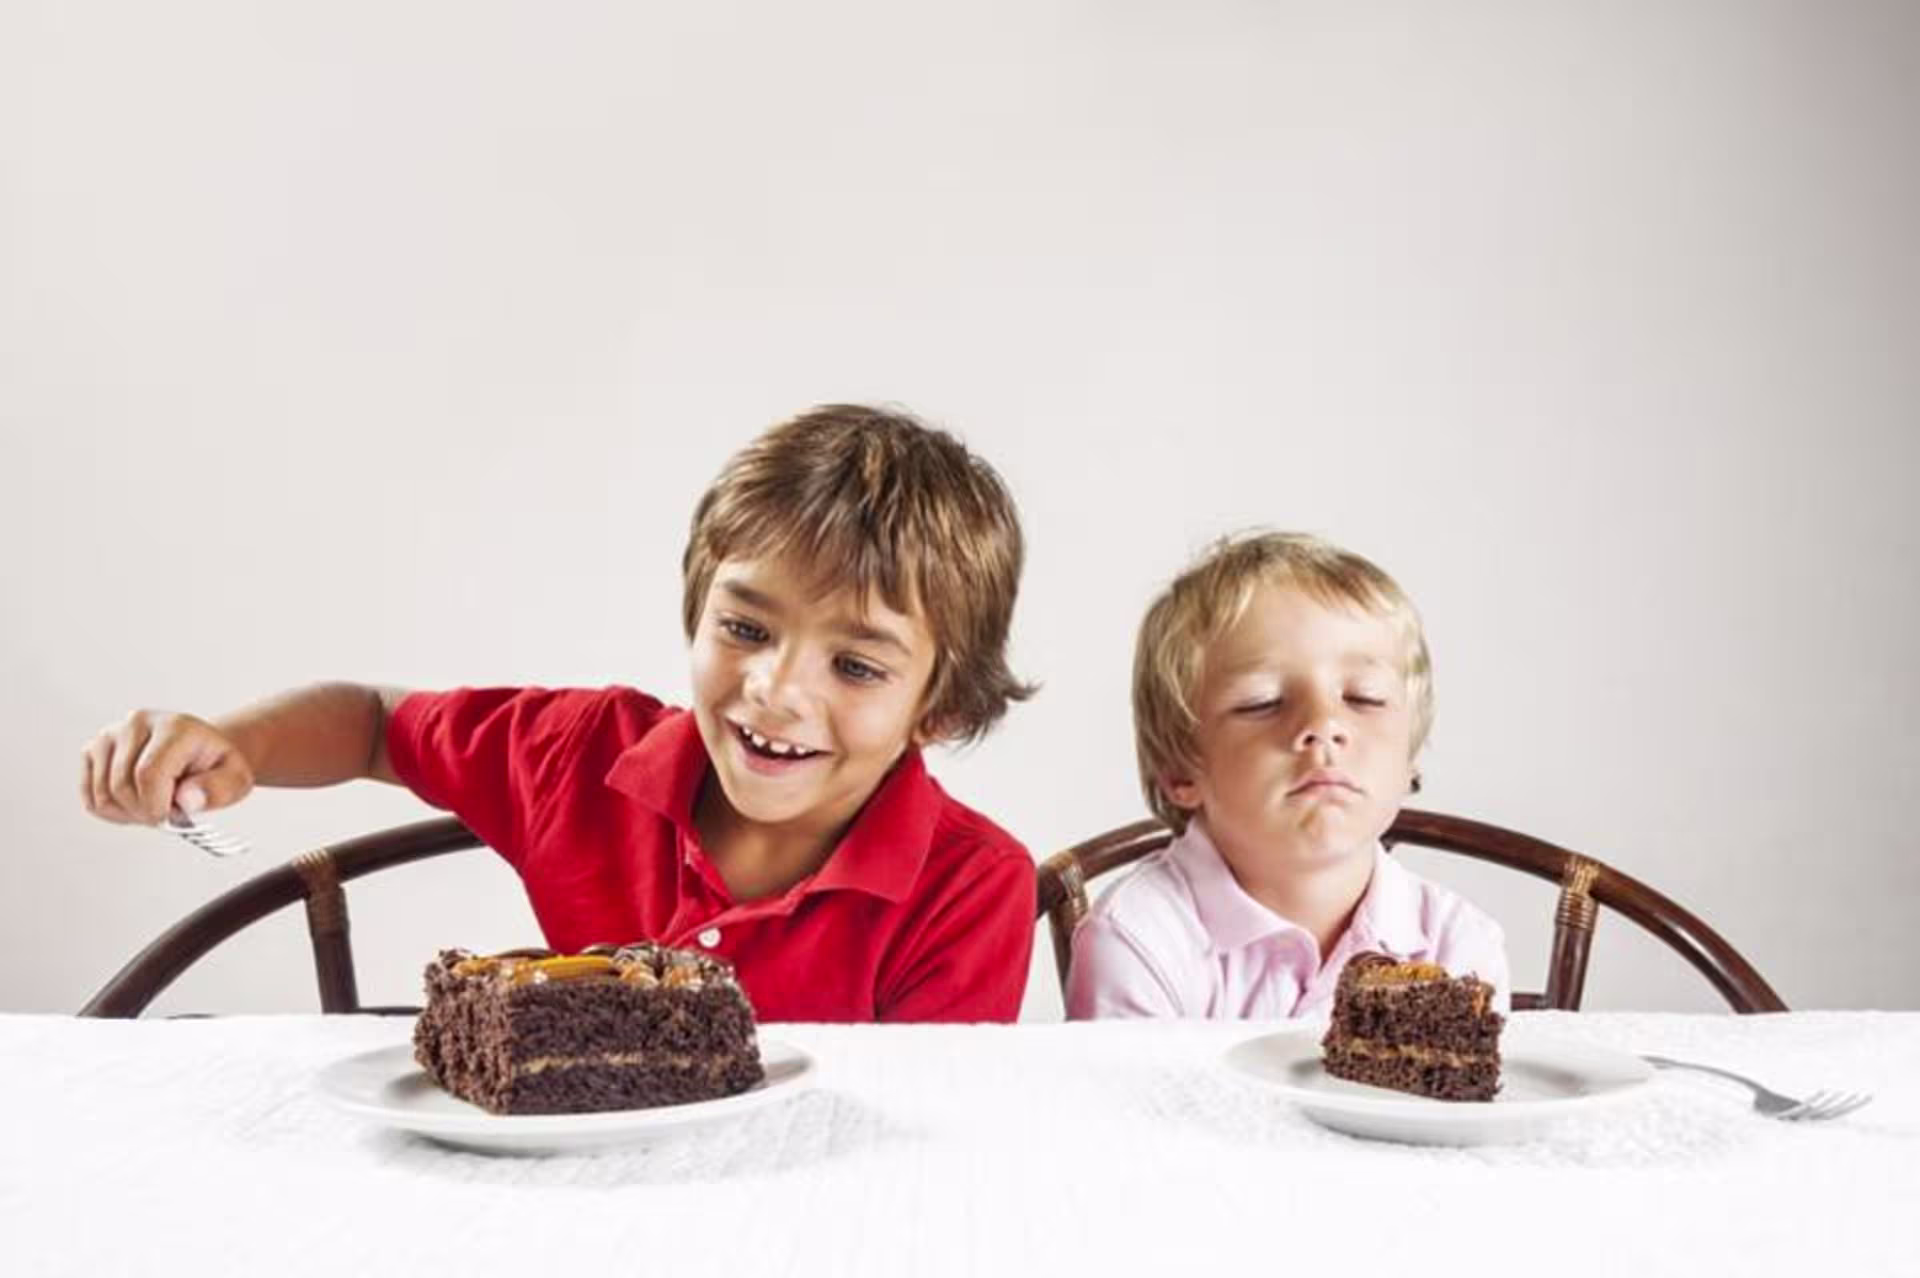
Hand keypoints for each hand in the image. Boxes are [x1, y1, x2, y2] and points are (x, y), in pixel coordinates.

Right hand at [79, 710, 255, 824]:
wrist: (200, 752)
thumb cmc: (216, 766)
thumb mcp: (236, 779)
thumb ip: (218, 789)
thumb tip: (187, 800)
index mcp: (174, 726)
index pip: (148, 774)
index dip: (156, 806)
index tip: (171, 817)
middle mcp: (137, 723)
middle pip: (121, 786)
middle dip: (145, 811)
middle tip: (168, 811)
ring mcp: (110, 735)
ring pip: (102, 794)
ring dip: (128, 813)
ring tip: (155, 803)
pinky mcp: (93, 751)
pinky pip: (89, 797)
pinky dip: (112, 811)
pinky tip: (136, 801)